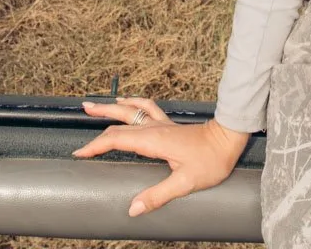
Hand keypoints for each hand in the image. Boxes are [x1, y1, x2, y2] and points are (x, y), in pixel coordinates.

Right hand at [74, 97, 251, 216]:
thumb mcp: (185, 183)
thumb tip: (133, 208)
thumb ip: (158, 195)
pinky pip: (145, 108)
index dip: (96, 146)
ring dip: (111, 108)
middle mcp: (154, 128)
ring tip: (93, 105)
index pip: (116, 140)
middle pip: (119, 122)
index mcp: (153, 141)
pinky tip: (126, 102)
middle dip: (98, 120)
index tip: (80, 153)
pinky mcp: (168, 124)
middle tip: (81, 113)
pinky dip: (132, 103)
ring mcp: (161, 123)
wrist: (229, 139)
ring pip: (130, 111)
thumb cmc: (211, 161)